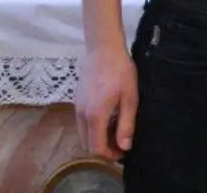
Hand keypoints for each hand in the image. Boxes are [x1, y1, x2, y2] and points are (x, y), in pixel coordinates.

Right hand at [76, 46, 137, 160]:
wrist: (103, 50)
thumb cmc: (120, 72)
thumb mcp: (129, 98)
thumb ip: (126, 124)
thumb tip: (125, 147)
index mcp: (95, 116)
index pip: (96, 149)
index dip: (108, 156)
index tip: (123, 152)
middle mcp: (81, 115)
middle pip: (87, 144)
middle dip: (102, 149)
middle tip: (120, 143)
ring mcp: (76, 108)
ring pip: (83, 134)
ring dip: (97, 138)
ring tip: (115, 130)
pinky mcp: (76, 101)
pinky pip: (81, 123)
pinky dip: (92, 128)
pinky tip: (107, 118)